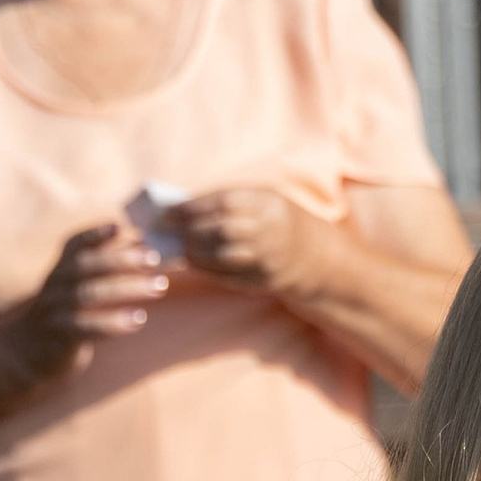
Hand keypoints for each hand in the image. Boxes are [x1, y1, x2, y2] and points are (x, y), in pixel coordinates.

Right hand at [0, 220, 166, 389]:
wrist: (24, 355)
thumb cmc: (61, 319)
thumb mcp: (72, 292)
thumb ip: (98, 274)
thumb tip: (137, 250)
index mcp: (60, 272)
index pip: (74, 246)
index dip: (94, 234)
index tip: (118, 225)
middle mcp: (55, 287)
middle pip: (86, 266)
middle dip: (121, 259)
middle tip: (153, 258)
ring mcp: (56, 311)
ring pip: (90, 294)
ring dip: (127, 288)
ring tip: (158, 286)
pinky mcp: (60, 337)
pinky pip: (87, 328)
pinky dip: (114, 322)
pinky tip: (138, 319)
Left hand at [175, 185, 329, 301]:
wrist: (312, 255)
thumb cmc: (273, 220)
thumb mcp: (259, 199)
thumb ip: (225, 201)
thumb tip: (179, 210)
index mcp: (268, 203)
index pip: (224, 203)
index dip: (192, 208)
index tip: (168, 213)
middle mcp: (271, 231)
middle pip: (223, 230)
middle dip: (190, 231)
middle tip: (168, 232)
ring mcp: (270, 259)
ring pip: (224, 256)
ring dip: (195, 253)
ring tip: (181, 249)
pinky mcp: (265, 281)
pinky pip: (229, 277)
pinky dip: (206, 270)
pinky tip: (194, 263)